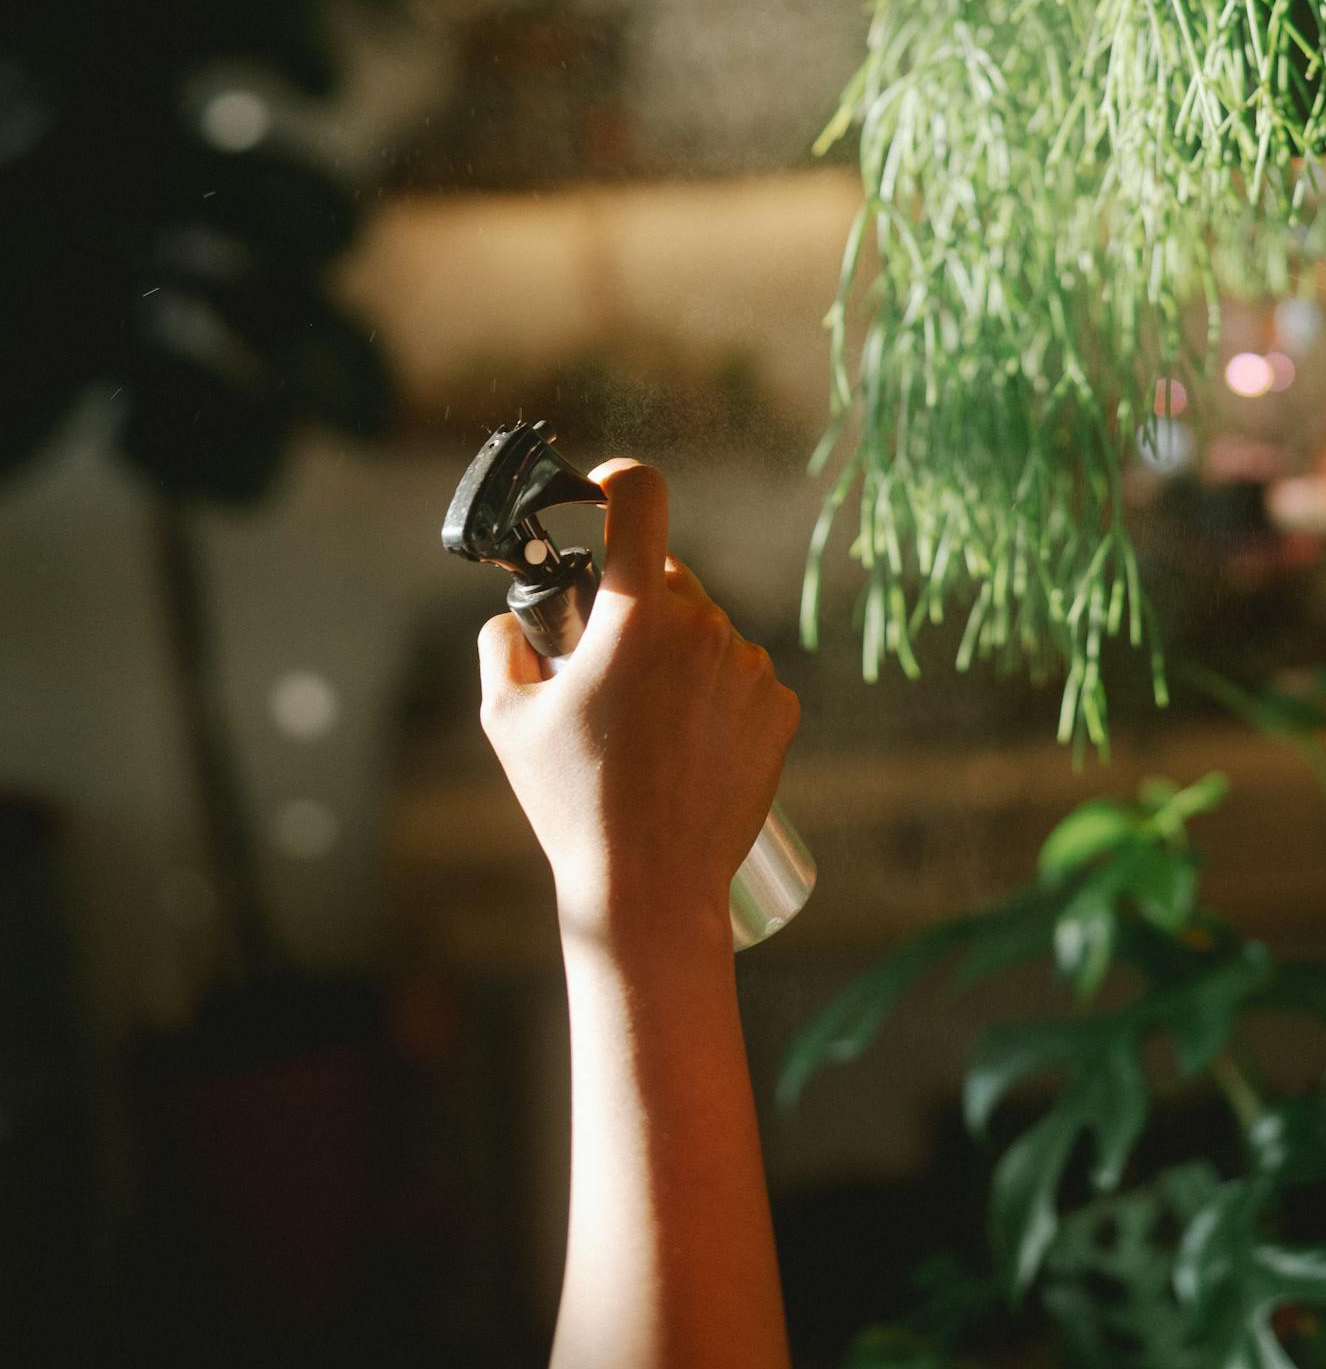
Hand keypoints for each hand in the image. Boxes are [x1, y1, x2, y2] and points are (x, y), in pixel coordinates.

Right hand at [477, 458, 800, 953]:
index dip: (618, 480)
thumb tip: (512, 619)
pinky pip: (739, 676)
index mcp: (638, 615)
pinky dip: (713, 695)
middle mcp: (704, 627)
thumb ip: (502, 645)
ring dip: (676, 655)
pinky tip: (685, 748)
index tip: (602, 494)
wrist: (650, 887)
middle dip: (635, 603)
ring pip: (705, 631)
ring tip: (645, 729)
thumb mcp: (505, 719)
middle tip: (606, 667)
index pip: (643, 495)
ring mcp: (748, 668)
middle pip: (668, 576)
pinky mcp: (779, 708)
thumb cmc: (572, 804)